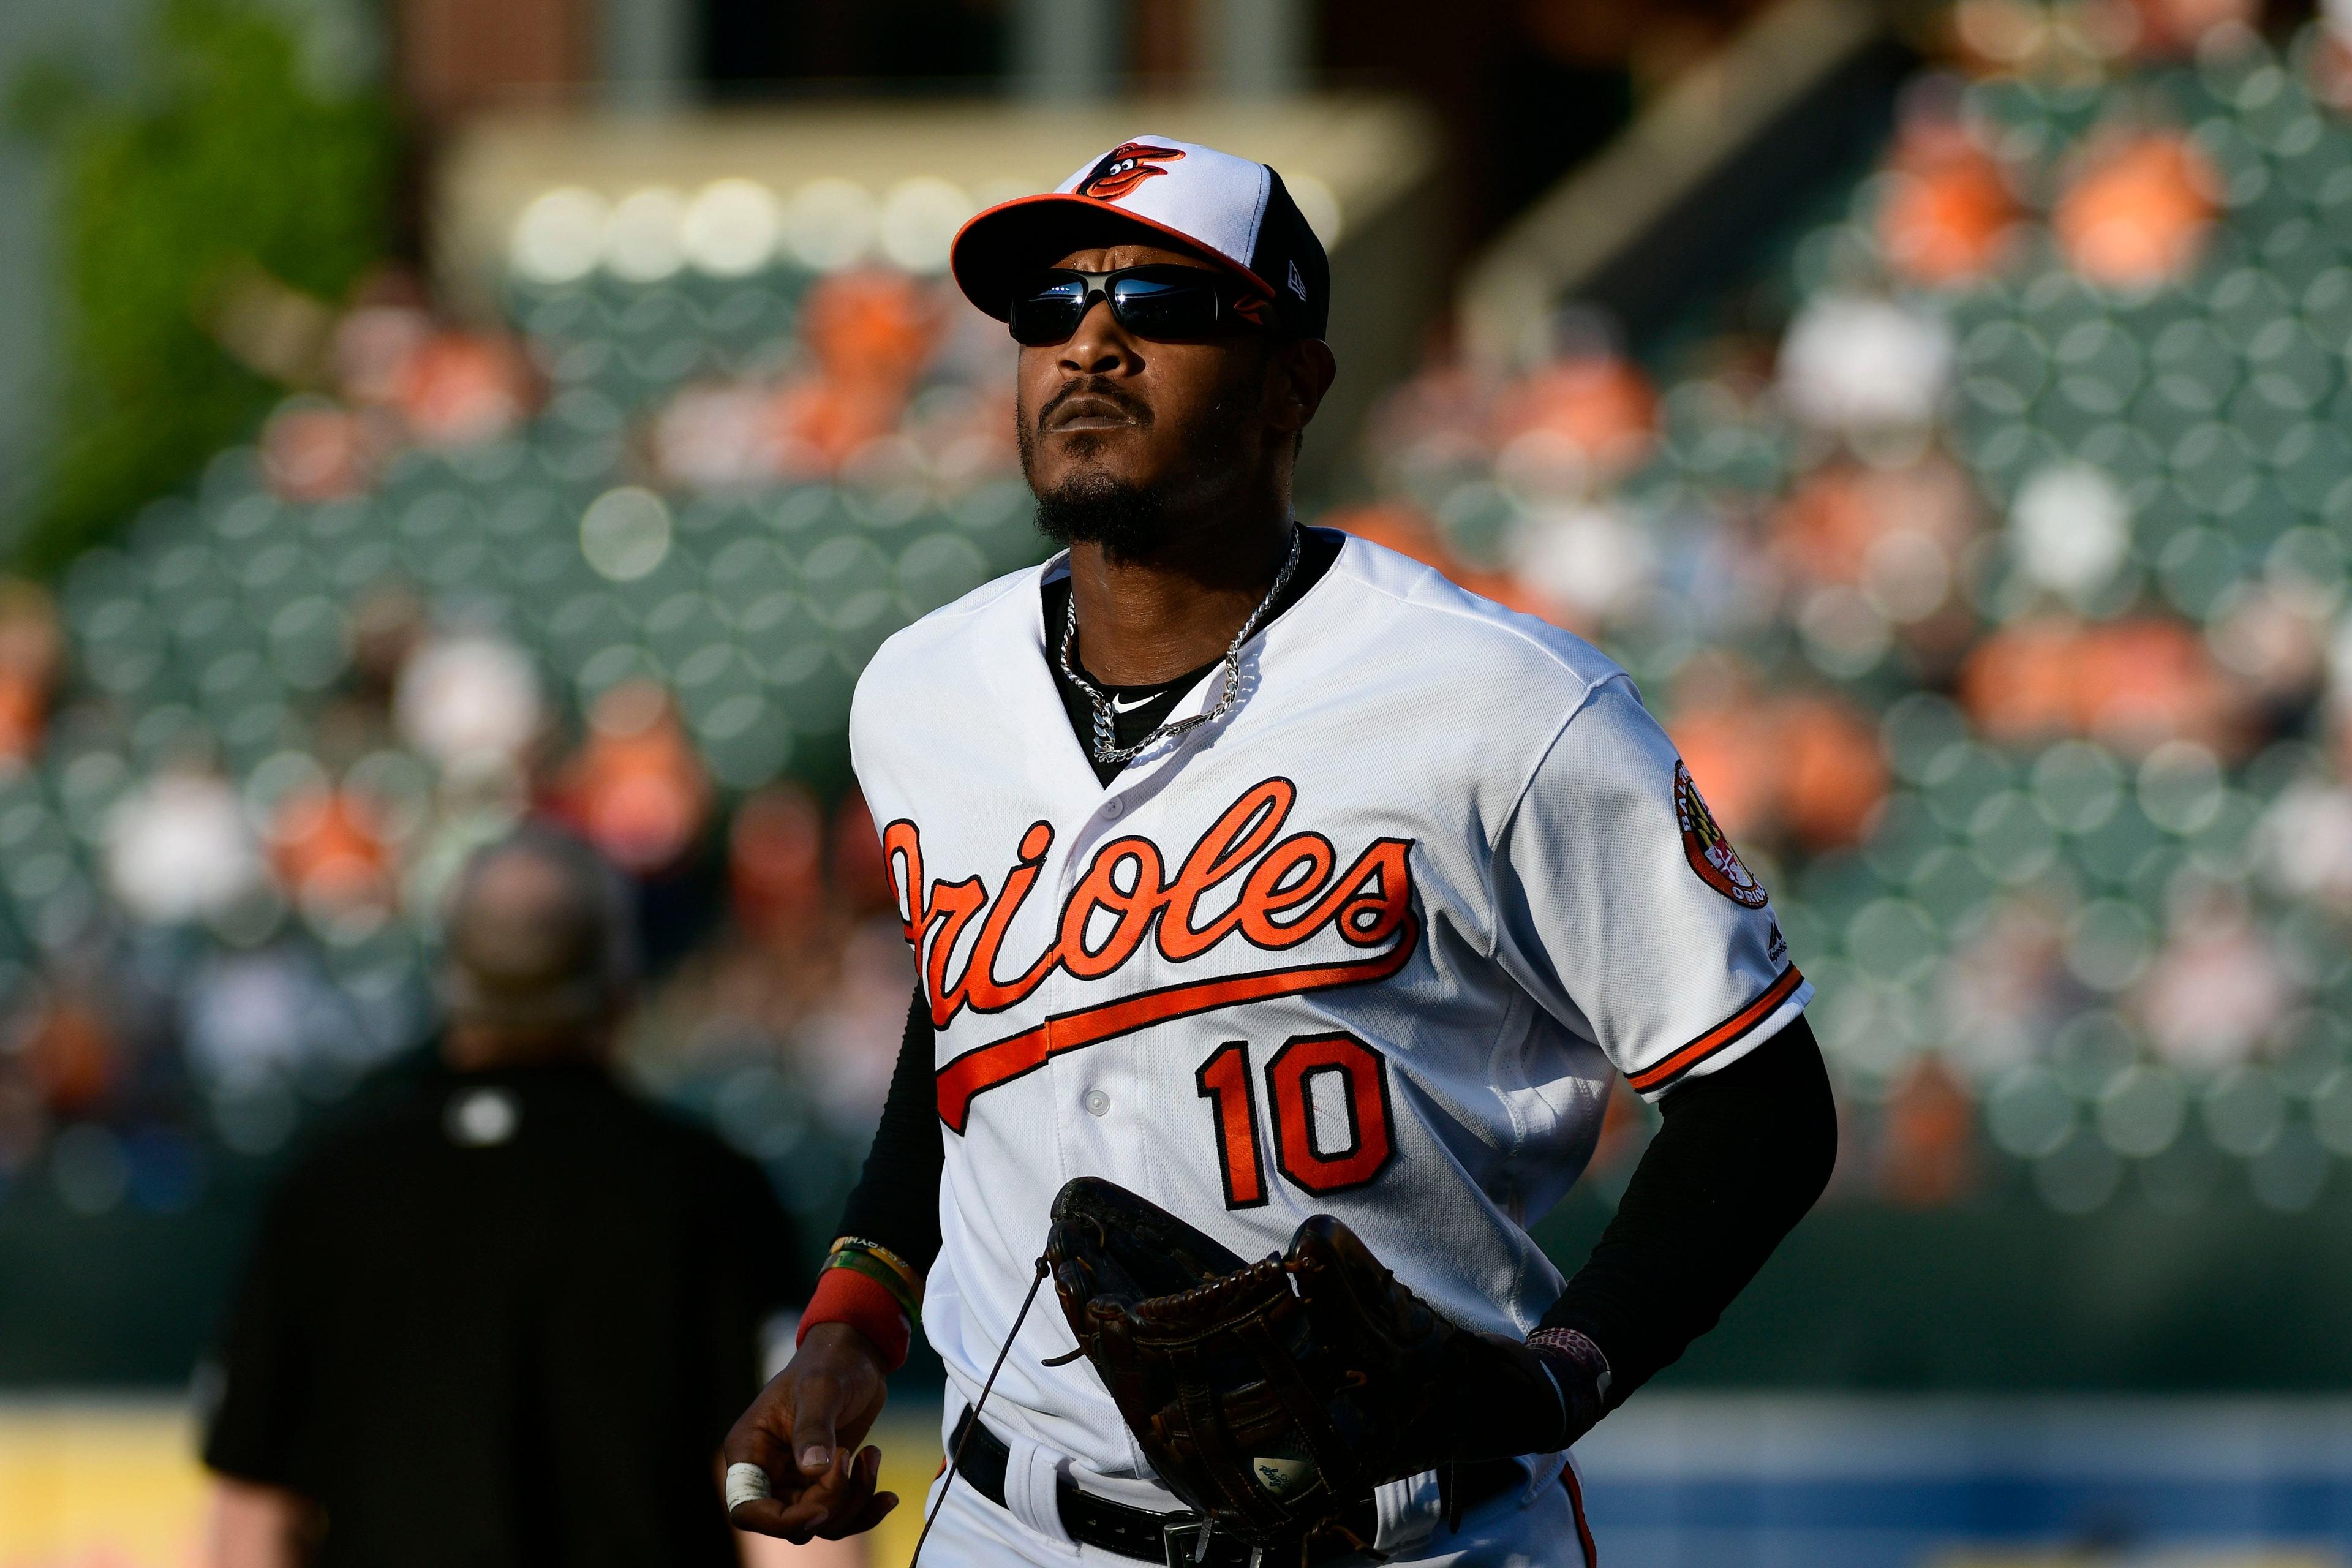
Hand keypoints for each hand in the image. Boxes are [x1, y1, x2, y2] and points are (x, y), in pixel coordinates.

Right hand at [724, 1322, 898, 1540]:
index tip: (820, 1507)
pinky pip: (841, 1516)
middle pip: (792, 1522)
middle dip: (830, 1501)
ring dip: (854, 1502)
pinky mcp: (824, 1483)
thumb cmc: (830, 1363)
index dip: (780, 1522)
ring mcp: (796, 1481)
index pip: (747, 1510)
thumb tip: (812, 1470)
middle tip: (850, 1455)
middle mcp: (768, 1472)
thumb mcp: (821, 1388)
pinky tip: (889, 1495)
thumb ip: (814, 1427)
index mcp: (750, 1450)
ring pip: (821, 1524)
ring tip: (872, 1456)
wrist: (857, 1357)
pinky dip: (866, 1510)